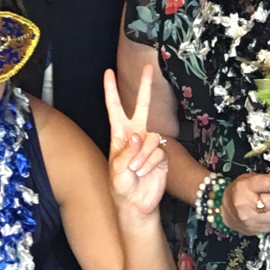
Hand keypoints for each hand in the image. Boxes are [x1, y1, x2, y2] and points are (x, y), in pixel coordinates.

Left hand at [105, 66, 167, 215]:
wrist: (136, 203)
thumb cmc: (121, 187)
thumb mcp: (116, 171)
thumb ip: (125, 153)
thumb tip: (138, 136)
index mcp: (119, 134)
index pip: (114, 108)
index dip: (111, 91)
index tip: (108, 73)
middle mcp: (136, 135)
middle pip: (142, 106)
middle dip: (146, 87)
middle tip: (149, 67)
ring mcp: (149, 144)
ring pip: (151, 137)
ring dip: (142, 155)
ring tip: (135, 170)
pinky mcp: (161, 154)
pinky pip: (158, 151)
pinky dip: (150, 162)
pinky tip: (145, 172)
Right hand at [222, 171, 269, 235]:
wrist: (225, 213)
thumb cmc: (236, 194)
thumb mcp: (246, 180)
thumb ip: (263, 179)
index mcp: (243, 188)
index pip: (269, 184)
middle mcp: (246, 205)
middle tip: (269, 197)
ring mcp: (250, 220)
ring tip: (267, 207)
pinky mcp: (255, 230)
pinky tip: (265, 215)